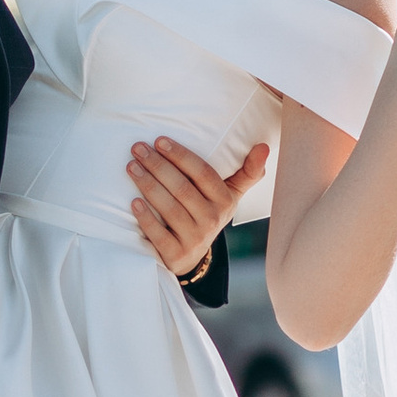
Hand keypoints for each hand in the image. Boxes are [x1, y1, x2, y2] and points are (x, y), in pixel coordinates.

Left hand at [129, 133, 268, 278]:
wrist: (193, 254)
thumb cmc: (208, 211)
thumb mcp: (230, 193)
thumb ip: (247, 170)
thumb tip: (264, 146)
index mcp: (225, 201)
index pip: (203, 174)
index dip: (181, 156)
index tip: (160, 140)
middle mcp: (212, 220)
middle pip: (182, 189)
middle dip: (157, 166)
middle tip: (137, 148)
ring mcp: (194, 239)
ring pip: (169, 208)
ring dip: (147, 185)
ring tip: (131, 167)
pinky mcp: (175, 255)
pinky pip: (158, 235)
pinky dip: (145, 217)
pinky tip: (134, 201)